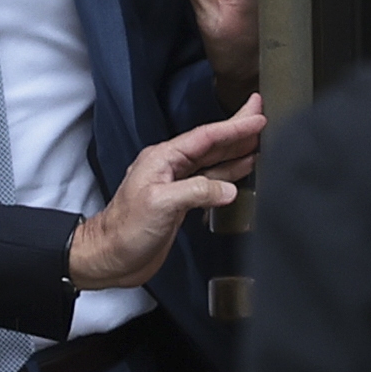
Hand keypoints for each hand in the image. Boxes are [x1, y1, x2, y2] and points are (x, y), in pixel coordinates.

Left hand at [66, 99, 265, 288]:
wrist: (110, 257)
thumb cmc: (125, 229)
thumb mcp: (161, 204)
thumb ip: (197, 191)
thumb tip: (228, 189)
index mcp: (163, 159)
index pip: (205, 137)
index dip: (233, 127)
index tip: (257, 116)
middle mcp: (170, 168)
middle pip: (211, 144)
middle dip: (236, 130)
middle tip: (260, 114)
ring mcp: (175, 185)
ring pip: (212, 162)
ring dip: (236, 151)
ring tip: (259, 140)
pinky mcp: (180, 204)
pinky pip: (210, 182)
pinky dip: (228, 174)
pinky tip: (242, 171)